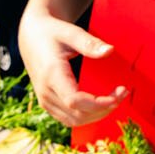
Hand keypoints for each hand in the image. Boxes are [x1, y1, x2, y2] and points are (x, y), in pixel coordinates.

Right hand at [18, 12, 127, 126]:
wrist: (31, 37)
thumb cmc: (52, 32)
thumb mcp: (70, 32)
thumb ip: (90, 43)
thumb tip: (110, 50)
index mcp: (51, 75)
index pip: (74, 100)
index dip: (98, 103)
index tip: (118, 94)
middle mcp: (46, 92)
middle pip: (77, 115)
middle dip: (104, 108)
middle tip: (123, 92)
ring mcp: (45, 100)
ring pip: (74, 121)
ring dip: (98, 114)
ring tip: (117, 98)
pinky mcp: (48, 103)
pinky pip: (70, 118)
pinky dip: (88, 115)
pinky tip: (102, 103)